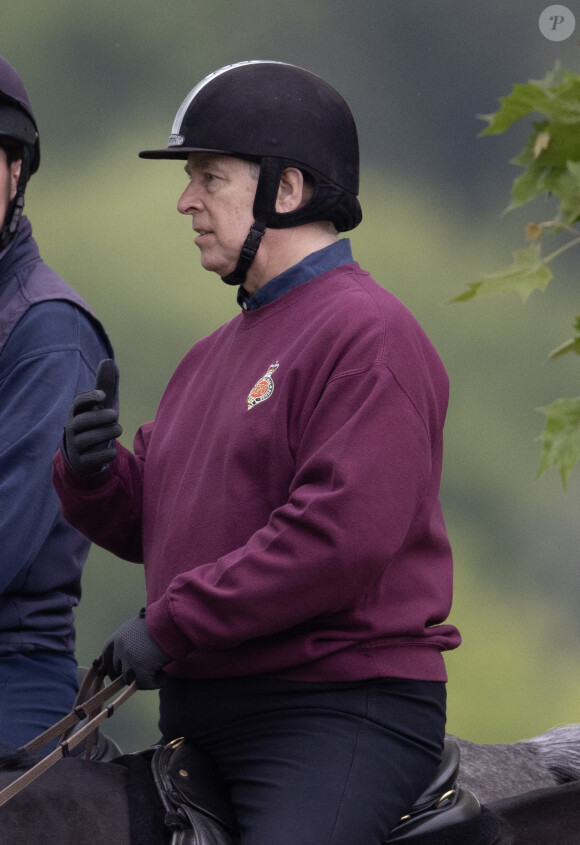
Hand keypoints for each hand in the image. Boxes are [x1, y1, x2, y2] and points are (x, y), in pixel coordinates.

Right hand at [63, 359, 121, 475]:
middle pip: (83, 421)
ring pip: (88, 440)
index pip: (78, 403)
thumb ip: (106, 384)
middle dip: (100, 417)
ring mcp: (75, 446)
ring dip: (106, 433)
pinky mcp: (82, 461)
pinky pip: (92, 459)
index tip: (103, 395)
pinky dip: (105, 455)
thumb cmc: (96, 422)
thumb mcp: (102, 405)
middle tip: (115, 414)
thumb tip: (110, 361)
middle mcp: (72, 428)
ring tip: (118, 429)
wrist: (86, 453)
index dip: (89, 398)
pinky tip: (113, 451)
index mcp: (77, 412)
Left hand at [102, 611, 170, 689]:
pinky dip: (155, 682)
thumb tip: (134, 654)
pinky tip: (164, 674)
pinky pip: (145, 684)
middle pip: (117, 669)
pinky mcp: (140, 668)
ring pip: (129, 679)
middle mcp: (120, 647)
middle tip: (142, 673)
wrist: (173, 621)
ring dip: (142, 679)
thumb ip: (132, 638)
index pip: (106, 655)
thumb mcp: (141, 625)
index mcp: (119, 635)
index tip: (117, 672)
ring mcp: (129, 658)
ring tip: (157, 672)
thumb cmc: (163, 621)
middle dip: (128, 673)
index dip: (111, 666)